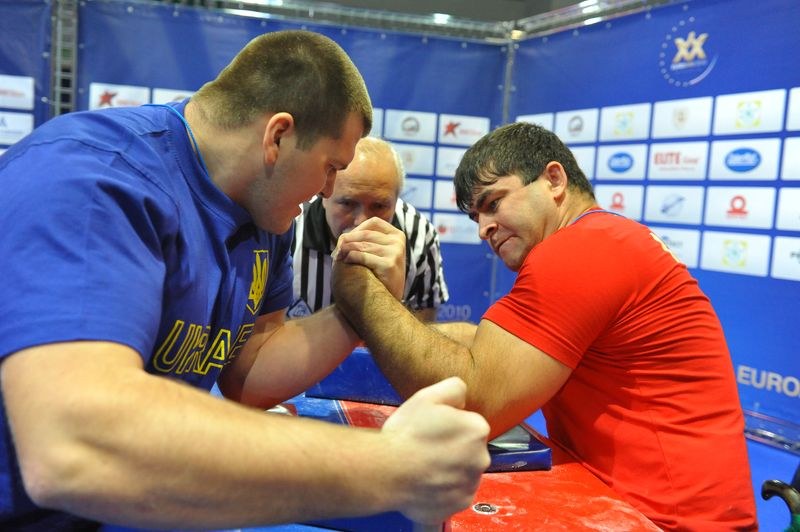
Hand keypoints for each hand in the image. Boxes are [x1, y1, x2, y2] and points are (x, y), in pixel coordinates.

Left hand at [333, 217, 405, 299]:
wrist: (387, 303)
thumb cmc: (379, 277)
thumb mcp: (378, 254)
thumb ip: (366, 241)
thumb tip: (342, 235)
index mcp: (397, 236)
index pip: (374, 222)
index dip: (357, 228)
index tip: (346, 239)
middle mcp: (398, 242)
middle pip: (365, 233)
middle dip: (347, 240)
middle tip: (336, 250)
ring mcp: (396, 253)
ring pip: (362, 245)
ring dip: (345, 250)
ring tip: (337, 257)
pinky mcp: (389, 264)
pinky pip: (362, 255)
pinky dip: (350, 257)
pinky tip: (345, 262)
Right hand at [381, 377, 490, 523]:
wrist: (386, 472)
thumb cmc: (407, 433)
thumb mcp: (427, 397)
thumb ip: (454, 388)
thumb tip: (463, 398)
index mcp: (477, 429)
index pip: (469, 424)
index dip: (450, 425)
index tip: (431, 429)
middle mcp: (482, 459)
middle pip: (469, 450)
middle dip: (453, 448)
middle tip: (425, 447)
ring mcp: (471, 485)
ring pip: (462, 473)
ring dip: (448, 470)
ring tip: (422, 467)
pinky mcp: (458, 506)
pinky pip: (453, 495)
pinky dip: (442, 491)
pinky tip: (423, 483)